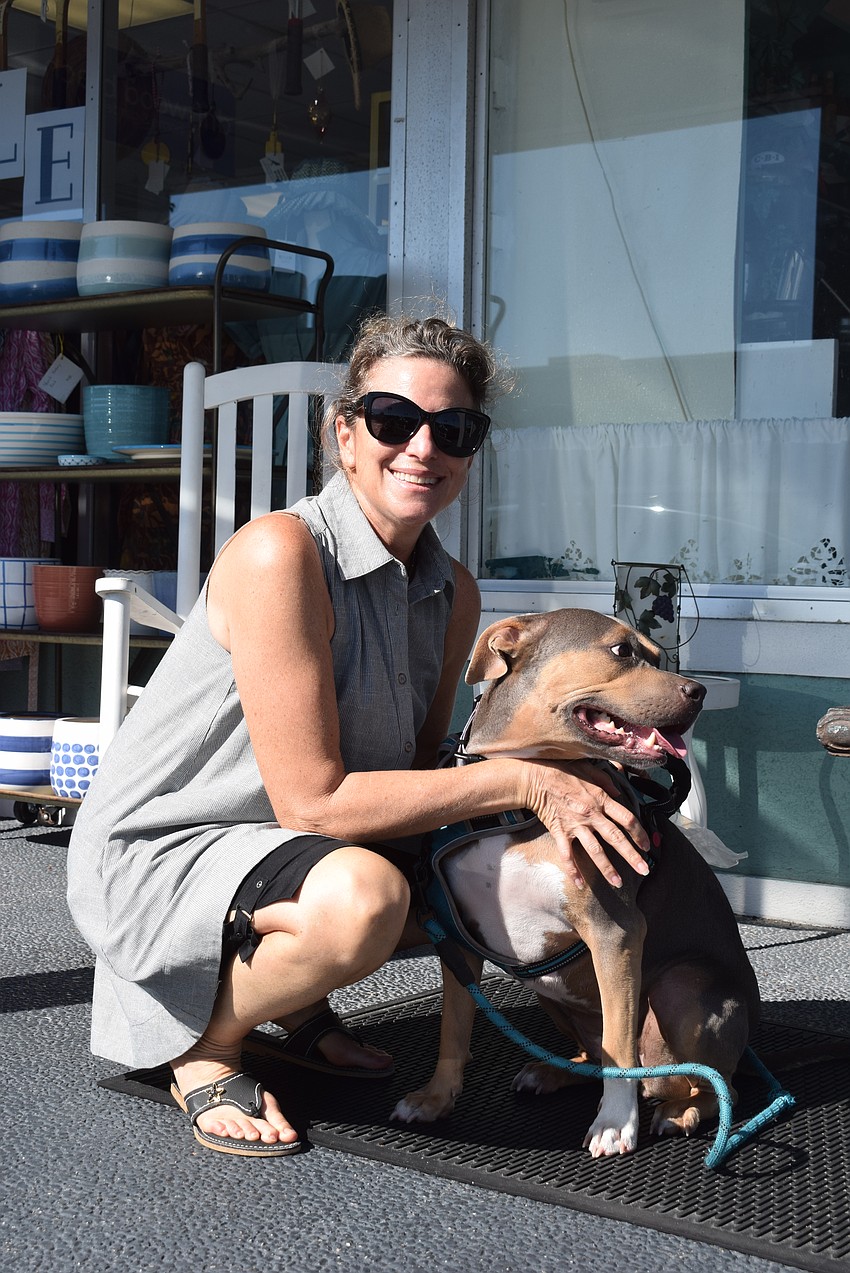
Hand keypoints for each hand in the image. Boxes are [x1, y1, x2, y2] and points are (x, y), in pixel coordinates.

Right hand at [521, 759, 649, 889]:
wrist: (536, 778)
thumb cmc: (562, 771)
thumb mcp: (589, 769)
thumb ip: (606, 781)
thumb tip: (619, 793)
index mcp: (601, 799)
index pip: (627, 818)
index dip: (639, 833)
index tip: (647, 845)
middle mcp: (592, 814)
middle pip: (616, 838)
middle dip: (632, 856)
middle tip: (644, 870)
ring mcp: (575, 825)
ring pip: (595, 851)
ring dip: (607, 869)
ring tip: (617, 883)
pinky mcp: (560, 832)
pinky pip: (567, 855)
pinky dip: (573, 870)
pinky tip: (580, 884)